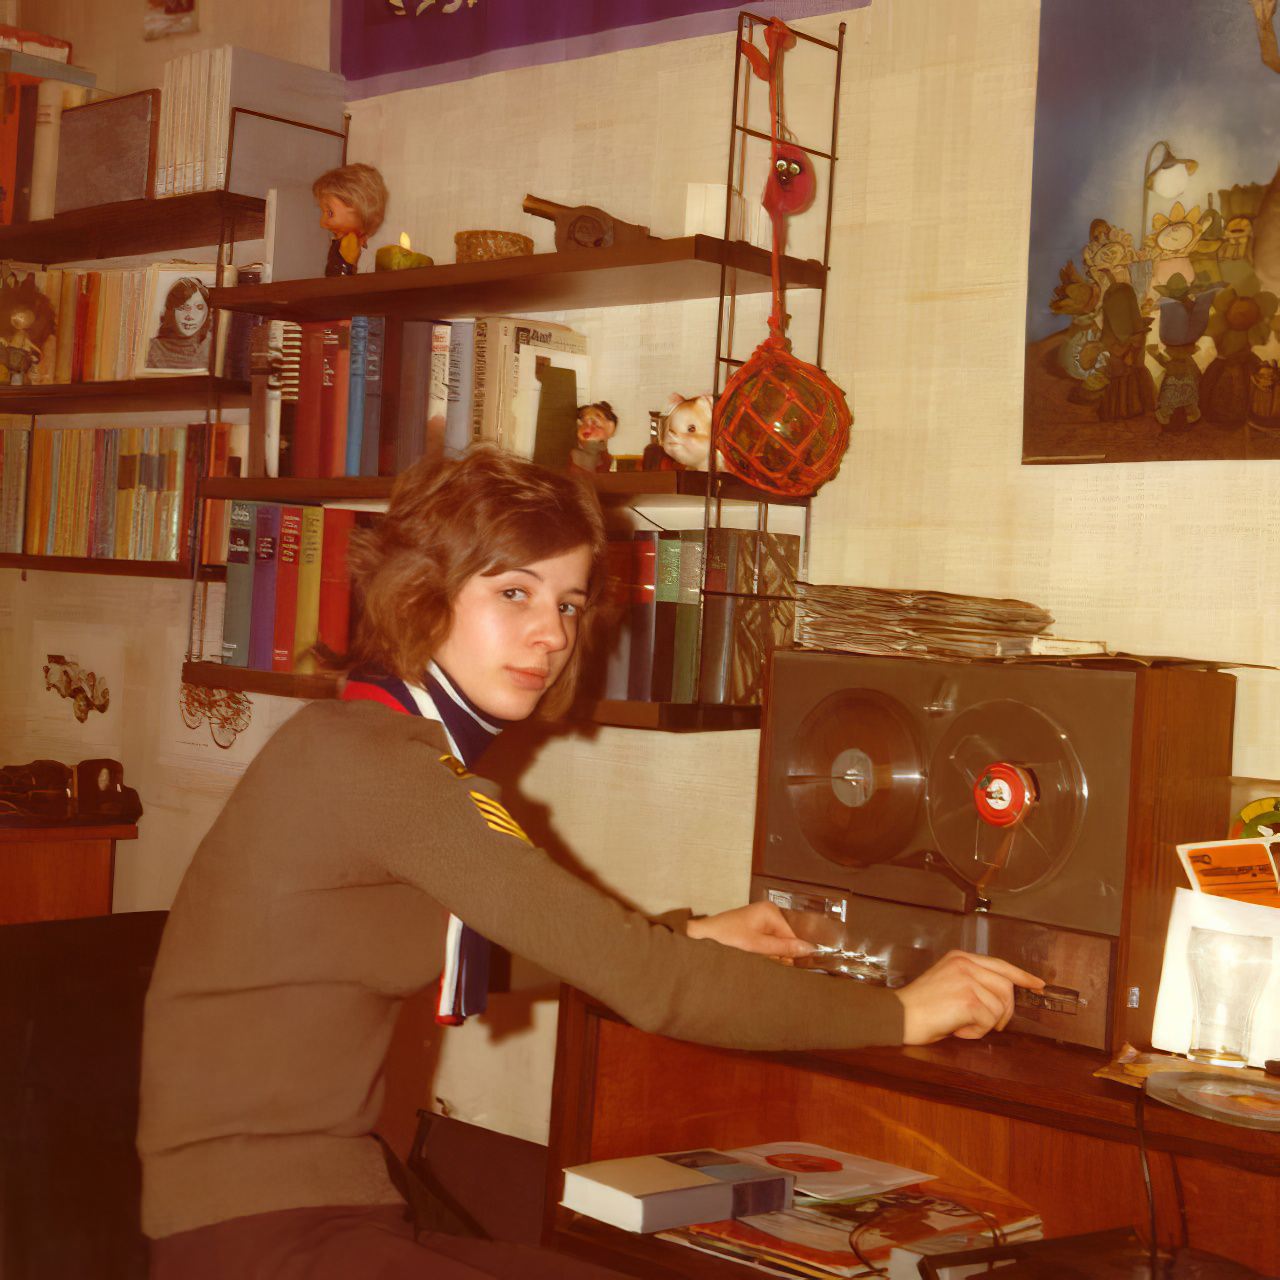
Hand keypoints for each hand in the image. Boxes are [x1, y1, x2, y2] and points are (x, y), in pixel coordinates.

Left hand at [686, 901, 815, 959]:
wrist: (702, 937)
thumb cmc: (727, 938)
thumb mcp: (757, 946)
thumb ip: (784, 948)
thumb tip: (810, 949)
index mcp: (770, 911)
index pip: (792, 936)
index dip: (790, 953)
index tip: (785, 967)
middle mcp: (767, 912)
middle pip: (784, 939)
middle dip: (778, 954)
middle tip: (765, 962)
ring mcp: (759, 919)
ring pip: (775, 943)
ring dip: (769, 954)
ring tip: (756, 959)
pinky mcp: (752, 927)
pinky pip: (766, 942)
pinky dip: (762, 952)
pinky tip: (753, 957)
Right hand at [896, 950, 1043, 1044]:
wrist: (898, 1016)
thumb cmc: (919, 1006)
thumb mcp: (947, 982)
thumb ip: (971, 981)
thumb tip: (1000, 999)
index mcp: (960, 957)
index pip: (1000, 964)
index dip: (1022, 976)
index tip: (1038, 984)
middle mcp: (965, 964)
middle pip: (1006, 988)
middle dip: (1004, 1012)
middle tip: (989, 1025)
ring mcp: (967, 980)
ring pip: (1000, 1008)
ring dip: (985, 1024)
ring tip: (962, 1025)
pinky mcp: (968, 999)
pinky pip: (989, 1021)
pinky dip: (975, 1032)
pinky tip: (957, 1029)